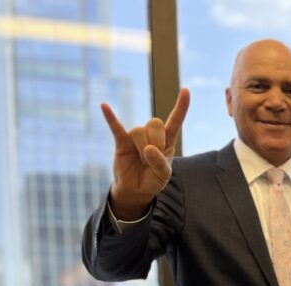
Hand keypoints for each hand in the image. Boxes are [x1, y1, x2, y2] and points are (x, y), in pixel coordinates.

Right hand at [103, 88, 189, 219]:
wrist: (136, 189)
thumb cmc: (153, 179)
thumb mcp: (163, 174)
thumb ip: (160, 162)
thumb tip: (148, 149)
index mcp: (167, 140)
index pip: (175, 120)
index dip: (181, 107)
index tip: (186, 90)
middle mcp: (152, 134)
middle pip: (155, 124)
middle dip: (156, 142)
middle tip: (152, 157)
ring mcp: (136, 137)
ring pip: (139, 130)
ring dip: (142, 148)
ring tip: (142, 160)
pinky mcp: (121, 141)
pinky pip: (115, 127)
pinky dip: (110, 117)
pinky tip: (104, 105)